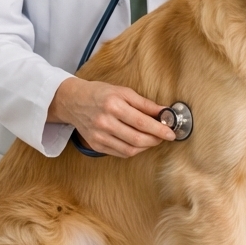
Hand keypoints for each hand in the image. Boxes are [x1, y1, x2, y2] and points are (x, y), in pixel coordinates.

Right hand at [48, 77, 176, 157]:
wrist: (74, 101)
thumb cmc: (100, 94)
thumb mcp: (123, 92)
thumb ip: (145, 104)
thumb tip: (165, 112)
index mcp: (113, 105)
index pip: (142, 122)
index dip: (159, 129)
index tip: (171, 133)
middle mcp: (104, 122)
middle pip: (137, 138)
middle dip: (155, 140)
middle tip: (164, 136)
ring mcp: (99, 136)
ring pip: (129, 149)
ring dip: (146, 146)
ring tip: (153, 139)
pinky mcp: (95, 145)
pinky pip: (120, 153)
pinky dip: (134, 150)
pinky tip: (139, 143)